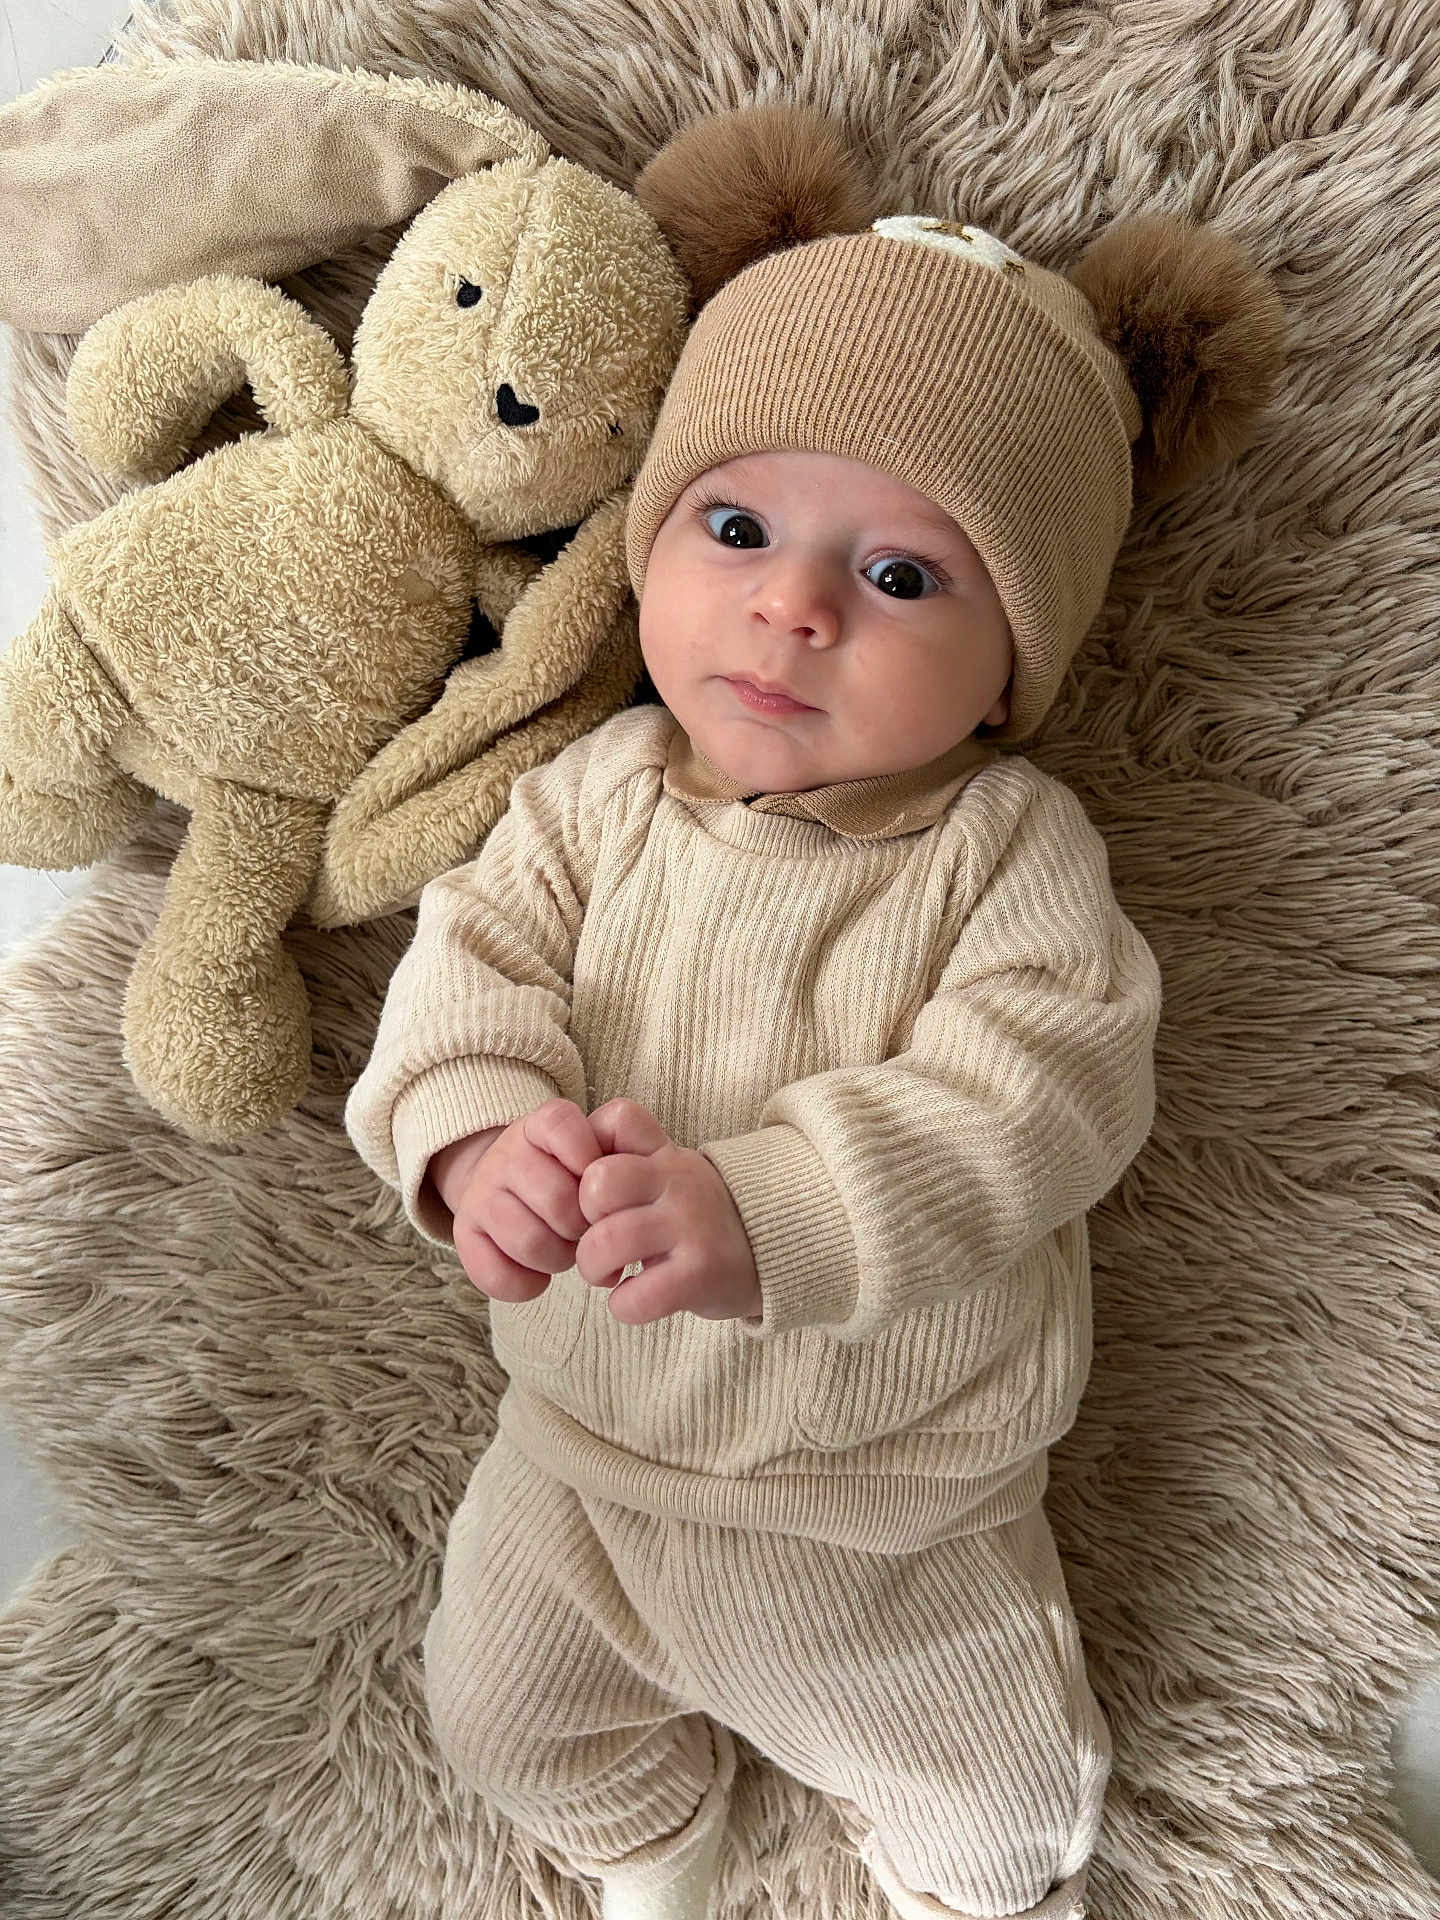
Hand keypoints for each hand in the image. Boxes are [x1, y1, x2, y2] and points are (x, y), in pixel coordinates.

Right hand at [429, 1098, 601, 1301]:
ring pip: (529, 1242)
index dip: (592, 1162)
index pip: (564, 1127)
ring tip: (564, 1250)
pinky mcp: (462, 1232)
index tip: (600, 1186)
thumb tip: (623, 1208)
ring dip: (558, 1259)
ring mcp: (479, 1192)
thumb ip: (613, 1162)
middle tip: (587, 1231)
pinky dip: (526, 1285)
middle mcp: (504, 1153)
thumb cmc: (566, 1173)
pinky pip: (498, 1275)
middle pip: (558, 1200)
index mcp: (541, 1124)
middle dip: (584, 1227)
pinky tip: (537, 1275)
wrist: (506, 1183)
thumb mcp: (590, 1150)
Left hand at [576, 1097, 761, 1324]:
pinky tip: (637, 1299)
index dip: (588, 1151)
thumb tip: (568, 1169)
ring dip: (594, 1270)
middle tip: (596, 1241)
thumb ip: (627, 1159)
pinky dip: (624, 1306)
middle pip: (596, 1185)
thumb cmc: (697, 1216)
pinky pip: (635, 1297)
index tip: (596, 1192)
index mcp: (666, 1154)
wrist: (770, 1252)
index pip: (619, 1118)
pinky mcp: (699, 1275)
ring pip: (604, 1243)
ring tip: (610, 1275)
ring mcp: (690, 1227)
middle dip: (581, 1221)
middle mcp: (679, 1182)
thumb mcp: (670, 1174)